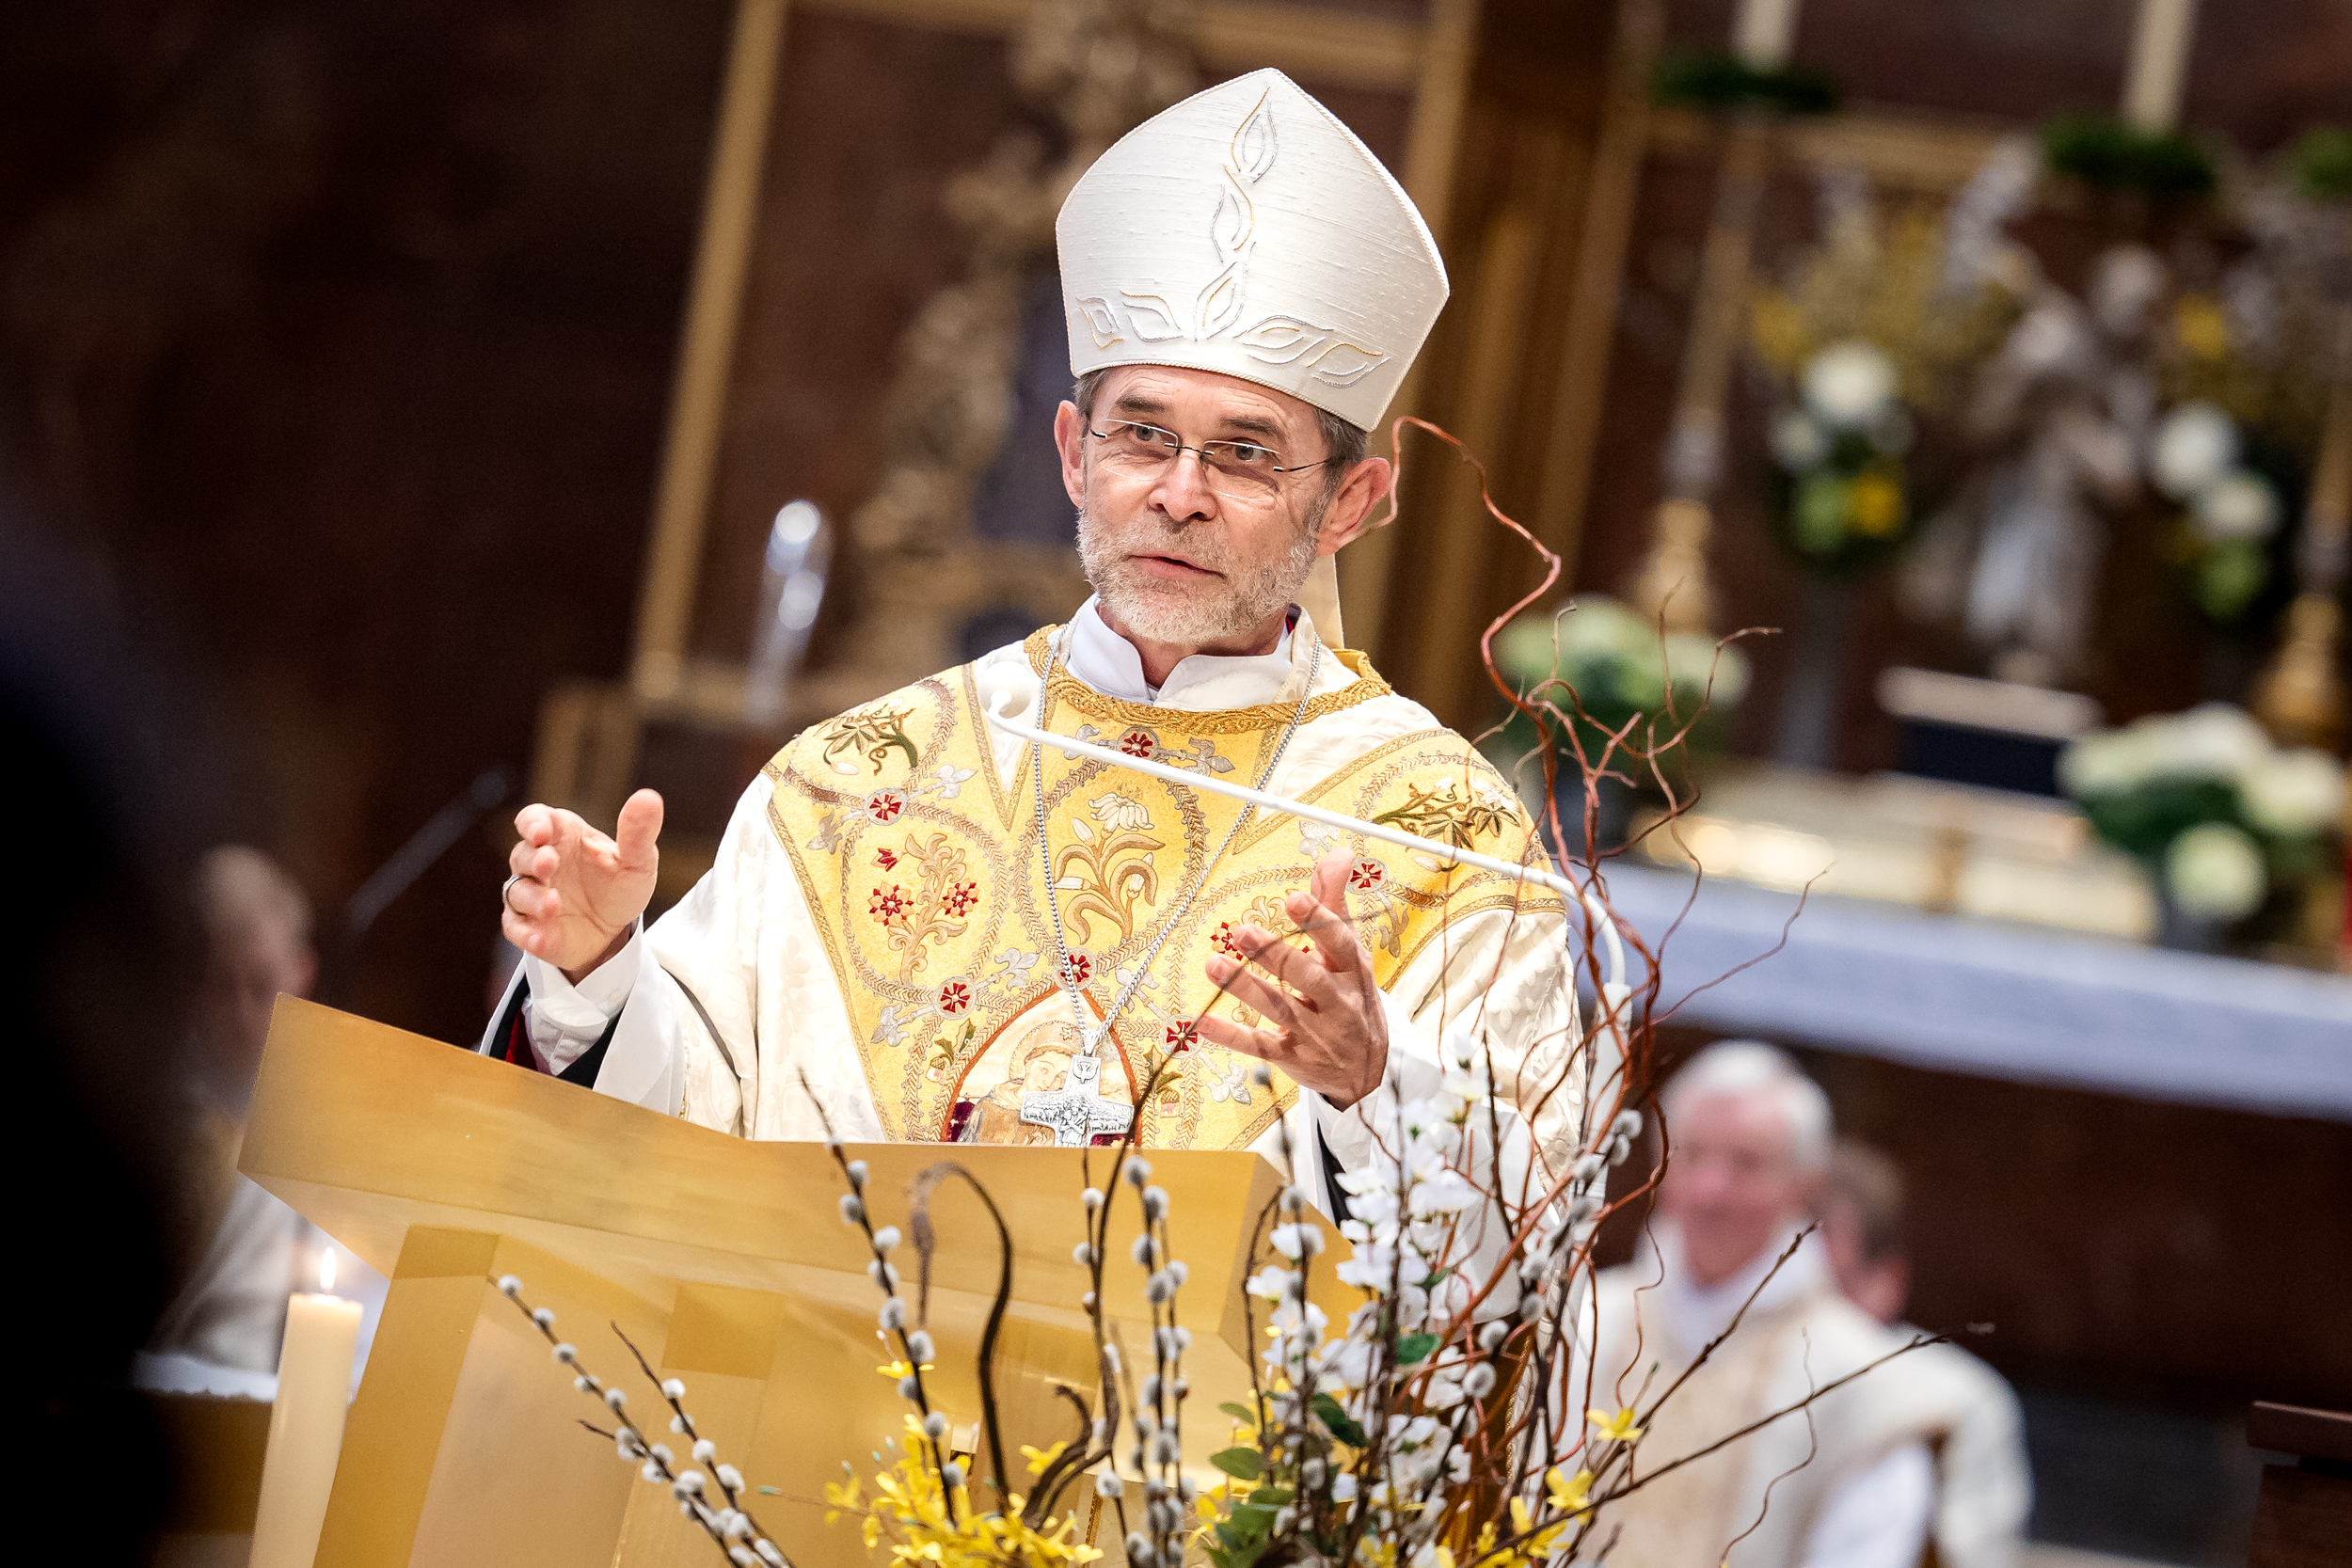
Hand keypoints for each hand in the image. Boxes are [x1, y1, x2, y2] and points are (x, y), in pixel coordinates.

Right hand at [502, 788, 662, 981]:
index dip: (532, 823)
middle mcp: (540, 863)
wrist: (616, 932)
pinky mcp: (528, 927)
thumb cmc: (619, 887)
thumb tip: (648, 798)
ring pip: (517, 892)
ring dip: (531, 898)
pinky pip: (517, 928)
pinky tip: (542, 938)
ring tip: (553, 905)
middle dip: (532, 859)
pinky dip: (527, 933)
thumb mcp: (637, 862)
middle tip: (549, 863)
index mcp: (562, 836)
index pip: (534, 819)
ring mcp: (531, 895)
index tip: (541, 831)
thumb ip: (638, 832)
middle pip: (521, 854)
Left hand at [1195, 848, 1387, 1108]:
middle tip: (1243, 931)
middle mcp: (1336, 1003)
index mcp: (1353, 972)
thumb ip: (1334, 903)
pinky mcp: (1291, 1057)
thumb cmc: (1352, 998)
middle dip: (1275, 955)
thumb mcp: (1350, 955)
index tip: (1293, 898)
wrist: (1369, 1071)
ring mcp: (1313, 1033)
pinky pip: (1258, 1046)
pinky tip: (1201, 1022)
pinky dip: (1229, 1035)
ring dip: (1244, 987)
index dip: (1317, 921)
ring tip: (1213, 964)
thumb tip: (1339, 853)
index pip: (1339, 943)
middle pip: (1307, 977)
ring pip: (1278, 1008)